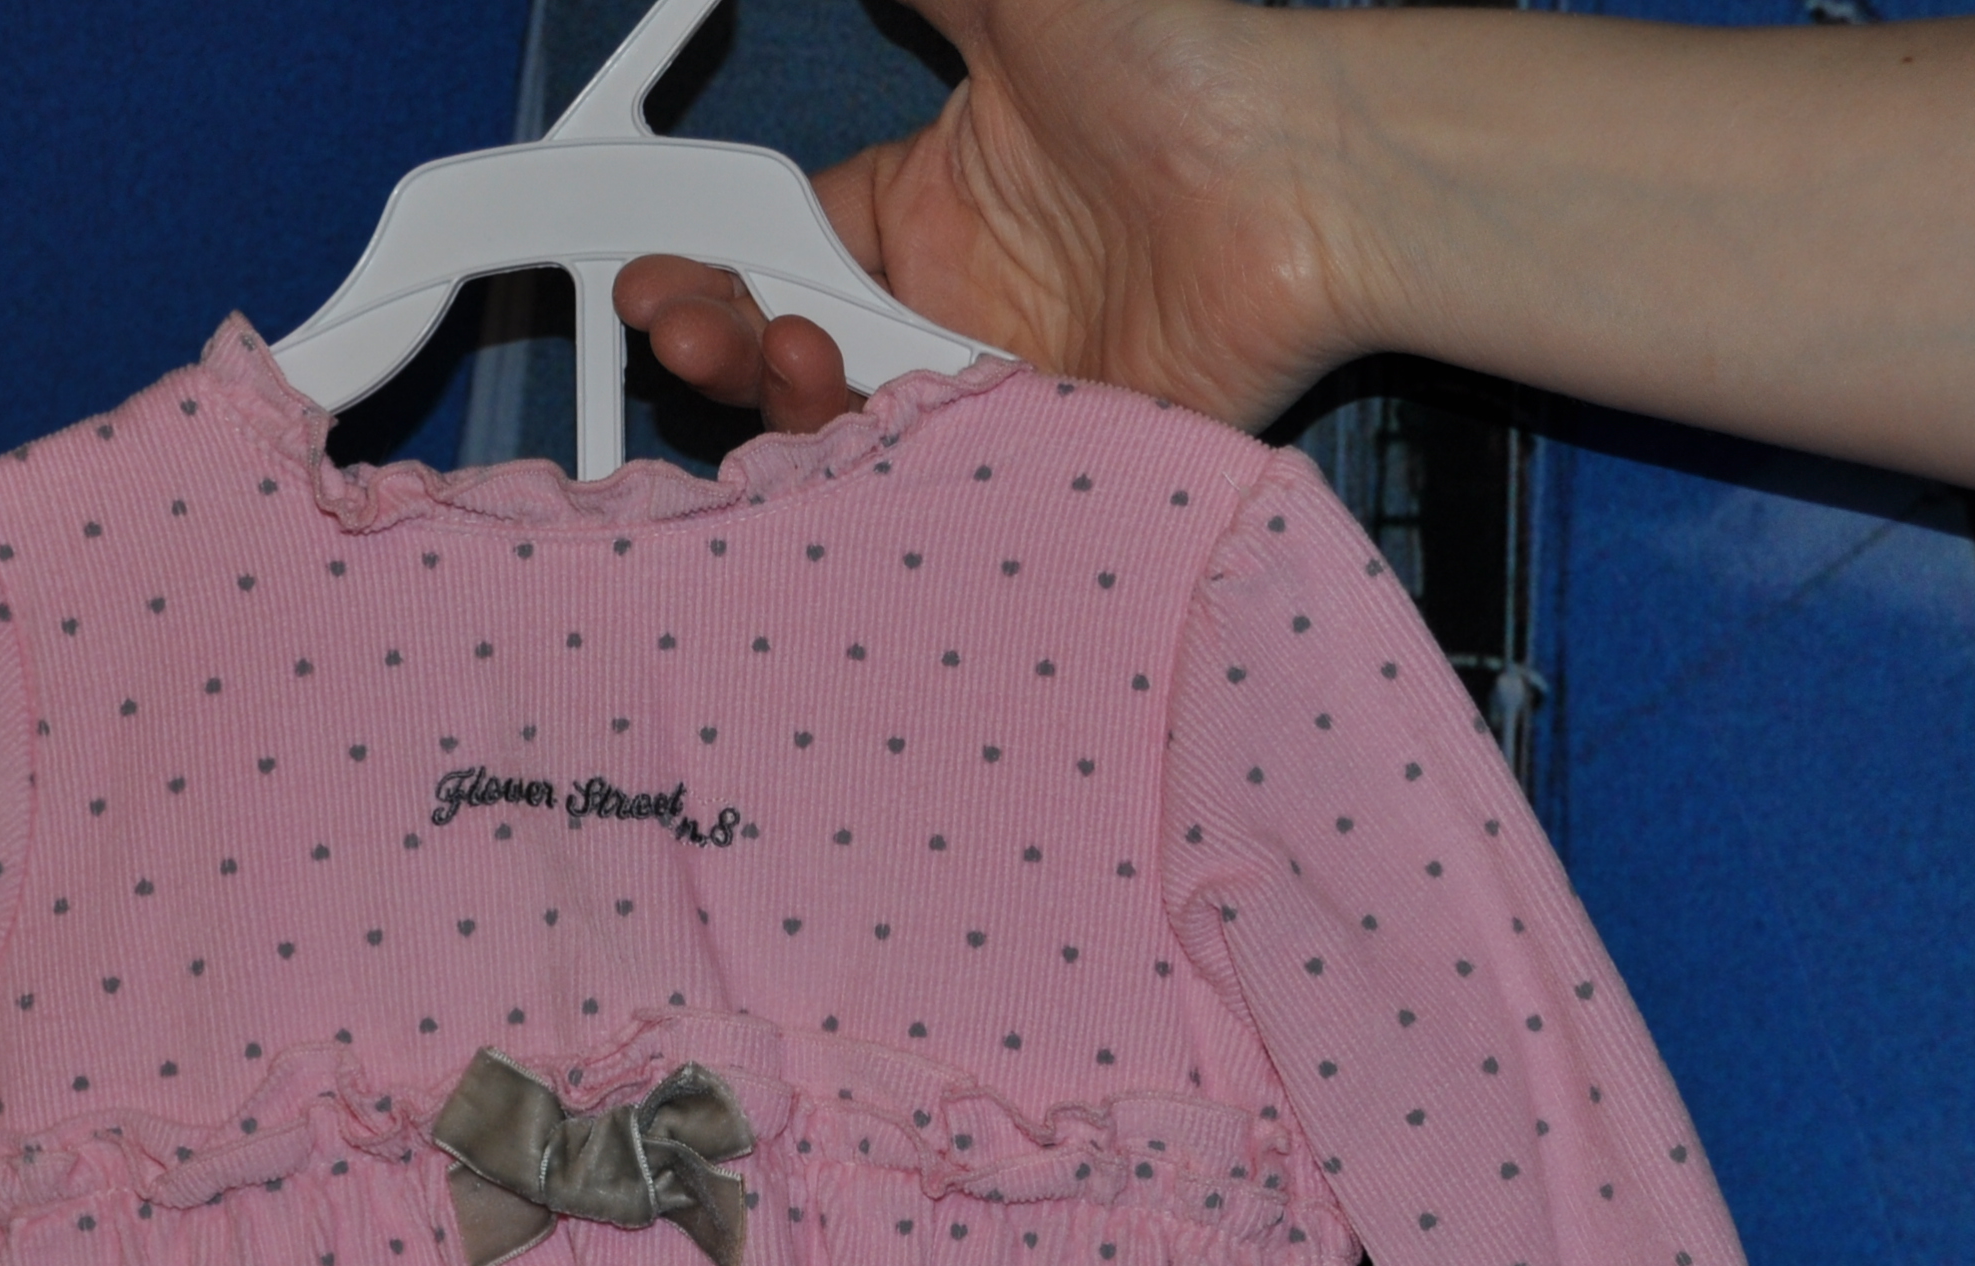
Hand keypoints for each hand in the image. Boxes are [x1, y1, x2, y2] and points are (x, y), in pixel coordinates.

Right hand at [611, 0, 1353, 437]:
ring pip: (849, 432)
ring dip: (787, 405)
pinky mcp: (1053, 457)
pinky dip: (878, 469)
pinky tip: (854, 421)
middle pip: (790, 354)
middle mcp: (957, 307)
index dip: (707, 263)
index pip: (779, 253)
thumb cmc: (1189, 69)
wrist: (1315, 174)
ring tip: (788, 350)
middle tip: (683, 326)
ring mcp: (1000, 391)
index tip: (659, 263)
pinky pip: (939, 487)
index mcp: (929, 207)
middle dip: (715, 346)